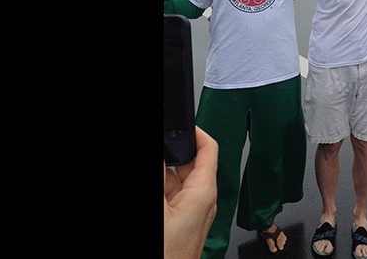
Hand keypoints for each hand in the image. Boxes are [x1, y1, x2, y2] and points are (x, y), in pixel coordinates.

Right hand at [164, 126, 218, 258]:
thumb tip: (164, 153)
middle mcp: (203, 200)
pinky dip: (164, 187)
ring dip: (166, 170)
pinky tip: (157, 187)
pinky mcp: (182, 223)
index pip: (209, 148)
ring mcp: (192, 212)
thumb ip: (162, 175)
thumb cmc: (169, 253)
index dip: (196, 131)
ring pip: (178, 179)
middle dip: (172, 151)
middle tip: (164, 142)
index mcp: (204, 191)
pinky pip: (173, 196)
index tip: (181, 122)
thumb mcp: (159, 207)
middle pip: (190, 162)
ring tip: (160, 161)